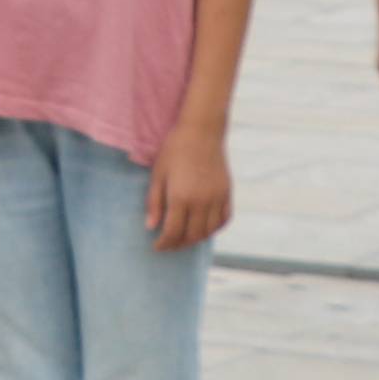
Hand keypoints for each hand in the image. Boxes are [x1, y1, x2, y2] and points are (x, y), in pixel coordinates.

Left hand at [145, 120, 236, 250]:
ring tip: (184, 239)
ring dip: (196, 239)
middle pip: (192, 235)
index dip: (164, 243)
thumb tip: (151, 227)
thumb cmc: (174, 150)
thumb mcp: (158, 174)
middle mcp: (202, 202)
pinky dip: (214, 229)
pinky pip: (224, 220)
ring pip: (209, 231)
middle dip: (179, 244)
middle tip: (169, 245)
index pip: (173, 231)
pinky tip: (204, 228)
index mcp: (181, 197)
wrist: (202, 132)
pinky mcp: (227, 193)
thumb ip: (154, 202)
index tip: (157, 247)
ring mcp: (217, 198)